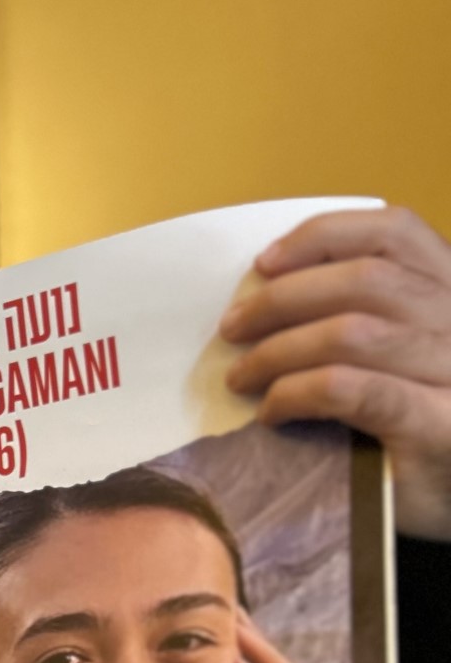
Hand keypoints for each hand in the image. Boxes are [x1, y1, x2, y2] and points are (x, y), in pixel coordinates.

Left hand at [221, 206, 450, 538]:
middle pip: (366, 279)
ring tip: (241, 376)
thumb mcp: (400, 360)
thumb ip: (362, 317)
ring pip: (353, 331)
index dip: (324, 236)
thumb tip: (265, 297)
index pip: (397, 232)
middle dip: (283, 298)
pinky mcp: (438, 425)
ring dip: (278, 350)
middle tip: (232, 329)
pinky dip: (297, 394)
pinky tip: (272, 412)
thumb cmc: (417, 431)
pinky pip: (351, 389)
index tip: (264, 262)